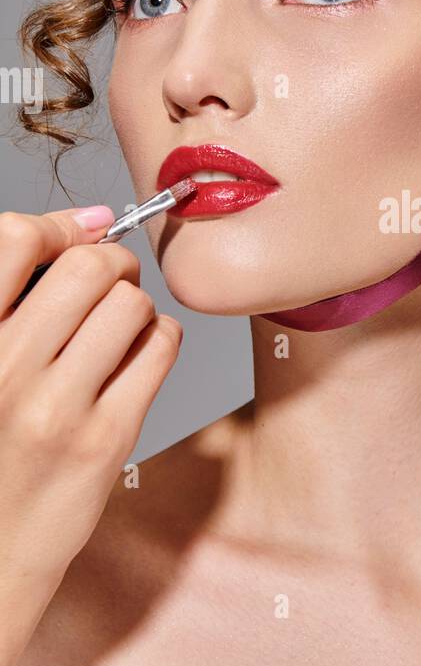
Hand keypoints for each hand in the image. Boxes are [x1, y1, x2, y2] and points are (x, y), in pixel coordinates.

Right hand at [0, 205, 181, 665]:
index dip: (58, 228)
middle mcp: (1, 367)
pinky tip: (138, 358)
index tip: (79, 234)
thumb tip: (85, 226)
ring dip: (135, 307)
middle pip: (87, 266)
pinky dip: (159, 341)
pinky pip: (160, 349)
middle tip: (110, 283)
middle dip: (110, 264)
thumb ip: (9, 302)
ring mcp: (54, 406)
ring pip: (129, 304)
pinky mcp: (104, 439)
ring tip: (121, 330)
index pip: (14, 238)